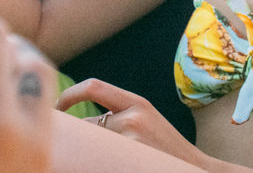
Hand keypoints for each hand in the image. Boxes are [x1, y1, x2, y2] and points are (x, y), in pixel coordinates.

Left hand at [59, 79, 203, 165]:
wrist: (194, 169)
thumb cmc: (164, 150)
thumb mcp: (146, 122)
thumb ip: (119, 116)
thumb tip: (75, 122)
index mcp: (138, 102)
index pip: (93, 87)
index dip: (69, 96)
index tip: (57, 109)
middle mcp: (135, 116)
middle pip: (87, 124)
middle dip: (77, 139)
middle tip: (67, 147)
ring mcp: (133, 139)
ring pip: (92, 146)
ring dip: (88, 155)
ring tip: (100, 159)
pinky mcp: (130, 157)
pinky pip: (100, 160)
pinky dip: (95, 164)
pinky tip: (107, 164)